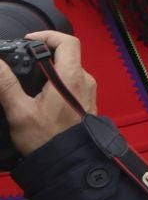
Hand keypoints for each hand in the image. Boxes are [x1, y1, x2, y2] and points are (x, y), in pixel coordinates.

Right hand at [0, 30, 94, 157]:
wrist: (69, 164)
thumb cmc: (46, 139)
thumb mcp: (20, 111)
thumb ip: (6, 84)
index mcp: (71, 77)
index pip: (67, 42)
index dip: (48, 35)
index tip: (29, 40)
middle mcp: (84, 80)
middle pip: (68, 54)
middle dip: (45, 53)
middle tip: (24, 58)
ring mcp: (88, 91)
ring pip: (69, 69)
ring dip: (50, 68)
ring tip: (29, 78)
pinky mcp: (87, 101)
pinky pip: (72, 82)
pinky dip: (57, 81)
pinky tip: (41, 93)